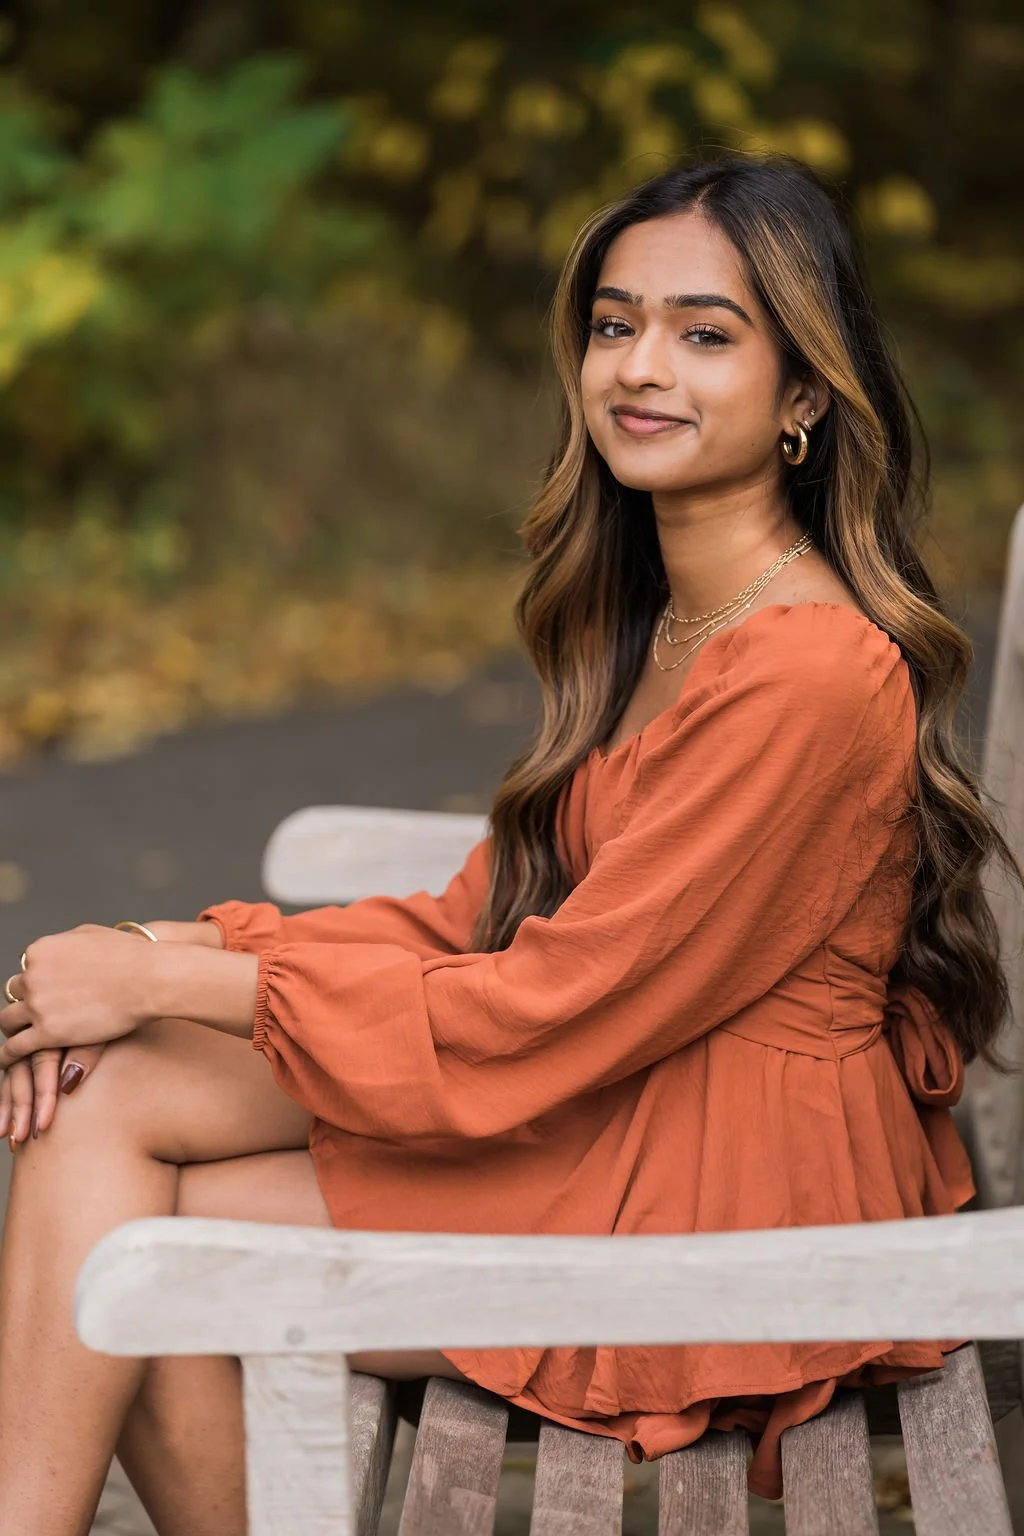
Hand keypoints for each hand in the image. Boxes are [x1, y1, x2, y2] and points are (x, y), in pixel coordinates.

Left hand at [0, 919, 223, 1147]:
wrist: (149, 978)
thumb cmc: (132, 955)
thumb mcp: (93, 934)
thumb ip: (68, 943)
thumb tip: (62, 949)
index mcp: (41, 950)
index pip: (26, 969)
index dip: (37, 983)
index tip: (45, 993)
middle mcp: (33, 975)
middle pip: (15, 993)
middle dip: (23, 1004)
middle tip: (33, 1017)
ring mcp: (37, 1004)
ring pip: (8, 1021)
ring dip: (12, 1029)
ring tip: (16, 1039)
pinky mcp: (46, 1033)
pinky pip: (15, 1048)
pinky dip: (7, 1055)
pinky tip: (8, 1060)